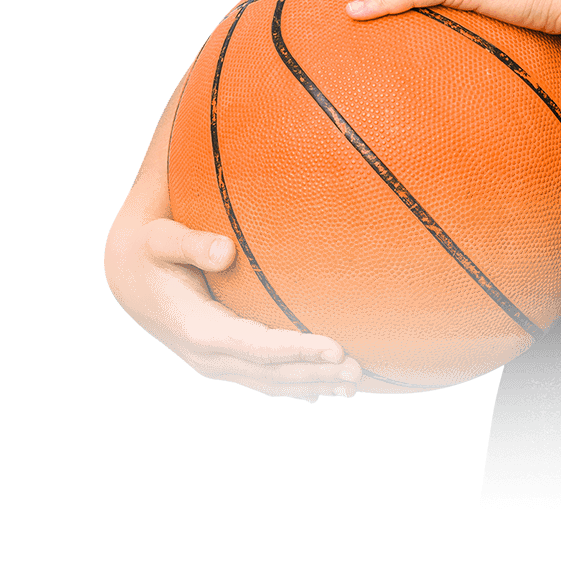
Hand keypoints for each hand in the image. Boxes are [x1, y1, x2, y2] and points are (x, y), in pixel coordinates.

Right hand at [104, 216, 361, 400]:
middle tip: (361, 371)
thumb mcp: (163, 240)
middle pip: (270, 372)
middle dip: (316, 373)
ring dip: (312, 385)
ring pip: (268, 382)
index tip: (336, 348)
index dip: (297, 350)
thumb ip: (194, 244)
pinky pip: (260, 380)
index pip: (257, 346)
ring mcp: (212, 363)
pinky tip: (321, 393)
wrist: (127, 275)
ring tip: (354, 387)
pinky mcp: (219, 360)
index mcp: (197, 328)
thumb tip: (225, 251)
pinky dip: (291, 387)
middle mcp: (206, 355)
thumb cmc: (151, 249)